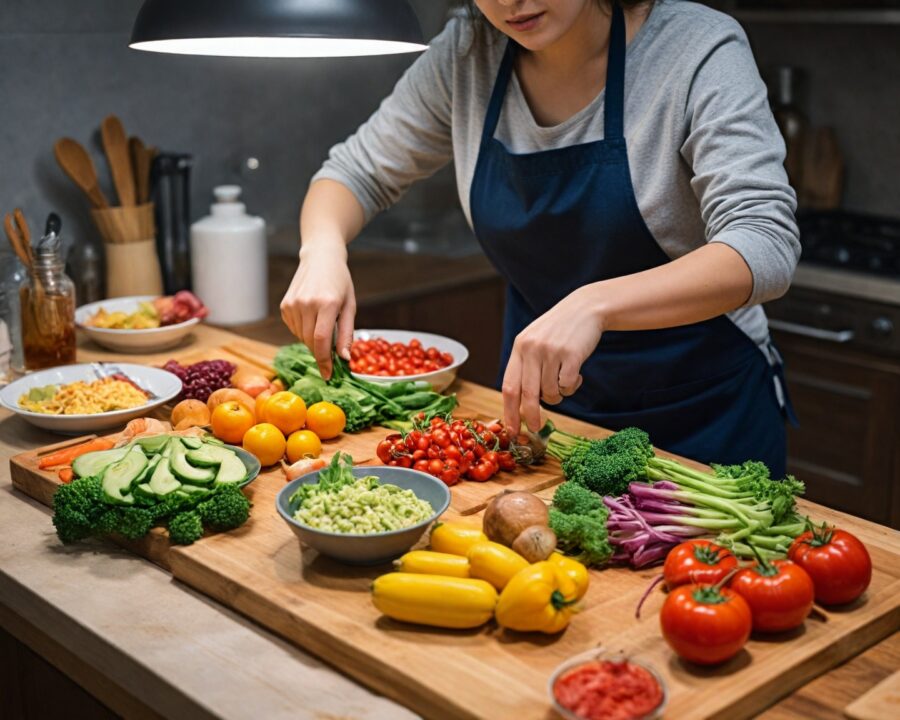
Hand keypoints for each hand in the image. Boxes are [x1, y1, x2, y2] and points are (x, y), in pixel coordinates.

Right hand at [280, 246, 355, 379]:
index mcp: (327, 303)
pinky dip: (304, 331)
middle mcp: (307, 303)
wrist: (320, 258)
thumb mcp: (350, 306)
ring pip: (302, 338)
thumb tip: (344, 359)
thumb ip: (346, 334)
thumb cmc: (340, 282)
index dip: (325, 361)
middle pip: (311, 342)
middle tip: (330, 356)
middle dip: (321, 353)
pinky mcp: (284, 305)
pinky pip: (294, 329)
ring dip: (313, 341)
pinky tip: (311, 317)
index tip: (329, 375)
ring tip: (322, 324)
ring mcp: (293, 304)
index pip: (322, 340)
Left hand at [502, 285, 604, 432]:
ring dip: (559, 395)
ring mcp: (551, 351)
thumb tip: (521, 404)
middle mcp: (532, 349)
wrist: (585, 308)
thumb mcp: (534, 341)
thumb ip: (526, 367)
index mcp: (519, 348)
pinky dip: (572, 386)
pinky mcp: (571, 354)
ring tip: (564, 382)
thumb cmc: (559, 330)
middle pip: (527, 394)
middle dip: (531, 416)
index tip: (511, 429)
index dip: (509, 411)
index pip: (509, 386)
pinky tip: (576, 374)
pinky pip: (568, 384)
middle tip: (536, 428)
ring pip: (551, 391)